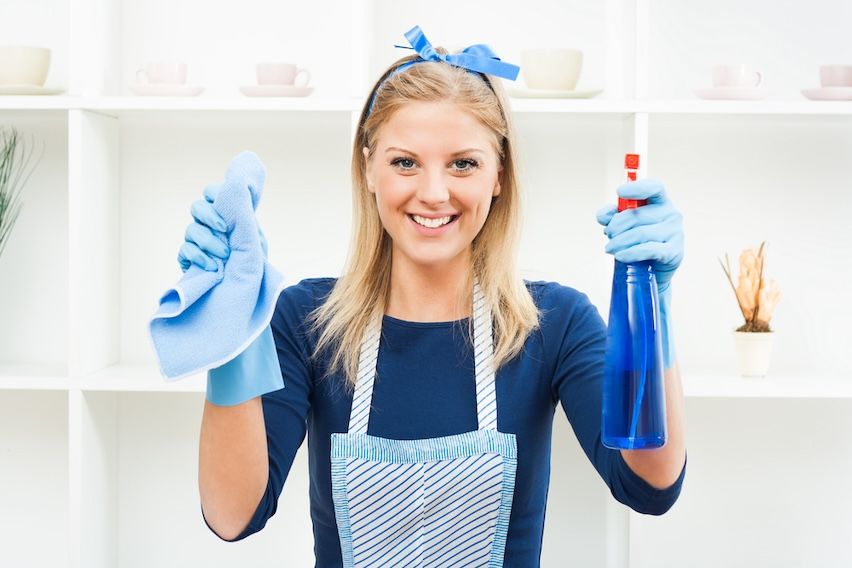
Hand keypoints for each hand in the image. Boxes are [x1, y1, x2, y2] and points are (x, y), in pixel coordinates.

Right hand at [177, 182, 268, 271]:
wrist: (247, 290)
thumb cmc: (255, 264)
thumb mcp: (255, 238)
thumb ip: (244, 215)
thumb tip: (236, 188)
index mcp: (226, 216)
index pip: (213, 194)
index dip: (214, 192)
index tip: (222, 200)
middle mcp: (209, 226)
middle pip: (197, 207)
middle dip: (209, 215)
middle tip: (224, 228)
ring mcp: (197, 241)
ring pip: (191, 229)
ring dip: (208, 240)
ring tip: (225, 254)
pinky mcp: (188, 258)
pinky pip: (185, 250)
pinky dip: (198, 256)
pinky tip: (212, 266)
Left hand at [595, 178, 683, 292]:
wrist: (653, 270)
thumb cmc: (638, 242)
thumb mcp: (624, 226)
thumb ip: (612, 216)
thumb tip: (604, 215)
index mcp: (660, 202)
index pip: (654, 187)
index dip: (637, 187)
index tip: (619, 192)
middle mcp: (671, 214)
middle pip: (637, 215)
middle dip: (616, 226)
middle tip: (608, 234)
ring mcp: (675, 232)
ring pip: (640, 233)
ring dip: (619, 242)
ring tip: (610, 248)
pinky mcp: (674, 252)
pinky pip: (648, 249)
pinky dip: (630, 253)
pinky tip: (620, 256)